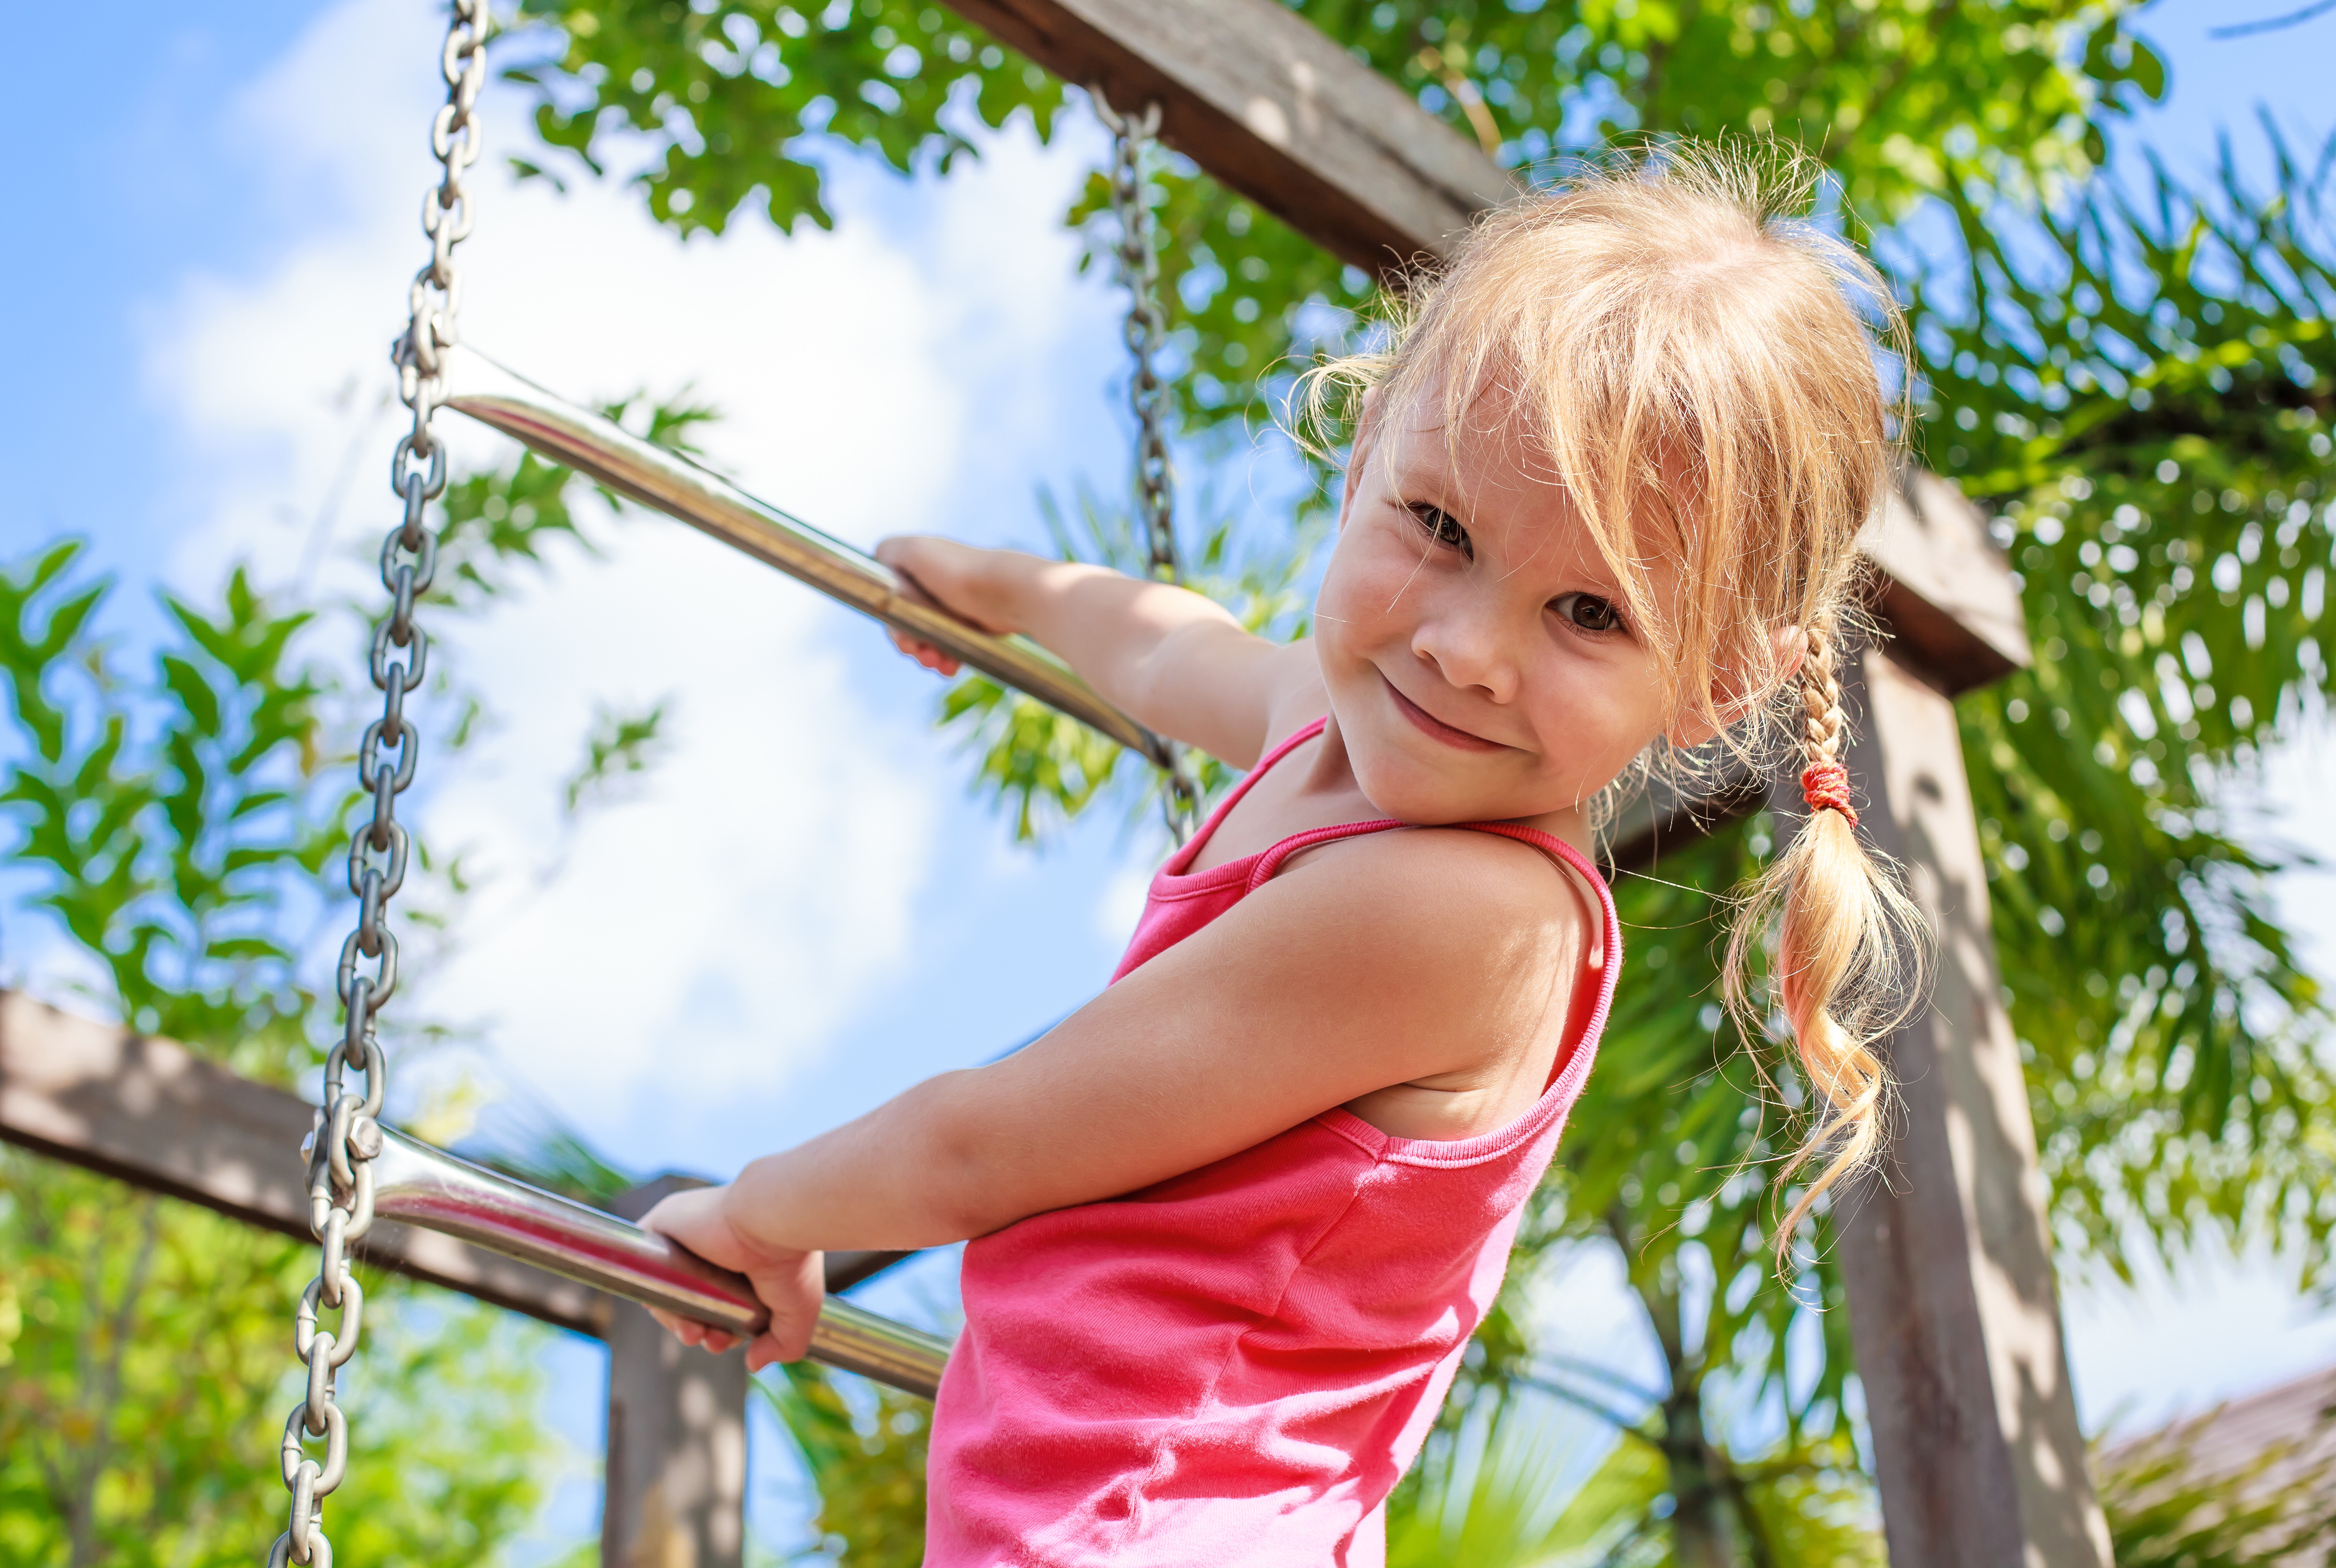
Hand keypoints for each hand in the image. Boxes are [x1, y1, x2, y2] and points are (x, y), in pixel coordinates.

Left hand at [637, 1185, 825, 1372]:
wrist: (774, 1222)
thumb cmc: (792, 1260)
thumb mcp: (799, 1312)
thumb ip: (784, 1343)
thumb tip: (753, 1363)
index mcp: (743, 1259)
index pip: (716, 1302)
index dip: (716, 1329)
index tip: (726, 1342)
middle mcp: (713, 1245)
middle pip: (688, 1299)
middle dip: (696, 1329)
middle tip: (710, 1341)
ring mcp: (686, 1235)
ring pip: (664, 1289)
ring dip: (674, 1320)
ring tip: (694, 1333)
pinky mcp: (662, 1224)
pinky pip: (639, 1265)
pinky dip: (647, 1289)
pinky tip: (670, 1308)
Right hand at [873, 535, 1012, 677]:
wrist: (1010, 591)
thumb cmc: (959, 571)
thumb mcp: (914, 550)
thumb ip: (888, 552)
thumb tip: (879, 563)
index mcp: (918, 567)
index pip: (890, 600)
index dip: (892, 623)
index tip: (903, 638)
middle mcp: (934, 585)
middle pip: (908, 623)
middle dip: (910, 644)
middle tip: (920, 654)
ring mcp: (952, 606)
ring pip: (928, 639)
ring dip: (928, 656)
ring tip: (940, 663)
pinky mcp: (971, 625)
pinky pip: (951, 647)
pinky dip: (947, 659)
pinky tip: (951, 667)